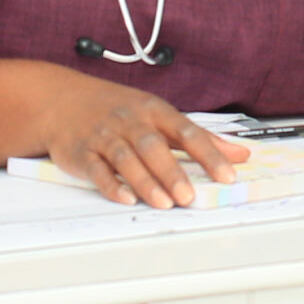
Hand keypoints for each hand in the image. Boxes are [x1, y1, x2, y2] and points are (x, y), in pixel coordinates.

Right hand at [33, 73, 248, 207]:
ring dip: (146, 182)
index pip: (188, 132)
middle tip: (190, 196)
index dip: (209, 154)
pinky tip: (125, 198)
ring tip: (164, 202)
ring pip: (127, 159)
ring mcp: (105, 136)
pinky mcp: (82, 152)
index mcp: (155, 110)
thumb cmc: (120, 109)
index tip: (228, 174)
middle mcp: (131, 121)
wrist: (64, 100)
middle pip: (154, 146)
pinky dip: (110, 185)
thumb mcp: (160, 115)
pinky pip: (97, 169)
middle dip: (173, 172)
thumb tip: (239, 153)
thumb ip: (199, 138)